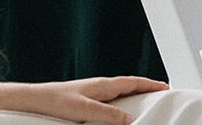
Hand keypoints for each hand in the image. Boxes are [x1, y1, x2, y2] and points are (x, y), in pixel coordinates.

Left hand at [0, 76, 168, 123]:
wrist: (36, 99)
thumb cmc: (56, 101)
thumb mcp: (85, 109)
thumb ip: (108, 115)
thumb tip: (130, 120)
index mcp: (102, 84)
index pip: (132, 81)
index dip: (150, 83)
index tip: (165, 85)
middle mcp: (99, 86)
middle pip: (129, 85)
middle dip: (145, 88)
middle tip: (161, 92)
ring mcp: (93, 92)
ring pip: (120, 92)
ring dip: (134, 95)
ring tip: (146, 101)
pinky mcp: (86, 99)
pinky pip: (111, 99)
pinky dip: (122, 102)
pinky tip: (120, 111)